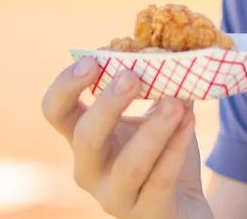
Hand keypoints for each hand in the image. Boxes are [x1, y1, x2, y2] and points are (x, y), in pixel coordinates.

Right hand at [41, 58, 213, 218]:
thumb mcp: (157, 110)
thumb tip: (167, 46)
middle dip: (108, 105)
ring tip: (176, 103)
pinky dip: (176, 148)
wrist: (183, 205)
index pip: (56, 111)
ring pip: (127, 167)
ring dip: (152, 131)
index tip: (92, 61)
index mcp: (86, 136)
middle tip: (132, 77)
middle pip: (86, 137)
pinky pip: (160, 181)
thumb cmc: (162, 151)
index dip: (66, 86)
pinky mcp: (147, 213)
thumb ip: (160, 78)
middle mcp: (91, 168)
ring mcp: (116, 196)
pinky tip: (190, 121)